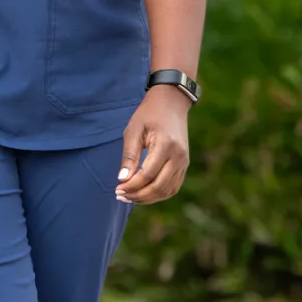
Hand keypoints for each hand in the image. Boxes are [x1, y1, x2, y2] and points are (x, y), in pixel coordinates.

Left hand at [115, 85, 191, 204]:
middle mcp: (178, 156)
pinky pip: (173, 187)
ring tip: (129, 197)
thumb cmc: (149, 114)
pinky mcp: (184, 165)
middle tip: (120, 196)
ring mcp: (184, 162)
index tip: (117, 189)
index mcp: (165, 145)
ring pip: (167, 190)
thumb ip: (129, 156)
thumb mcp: (134, 130)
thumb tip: (122, 180)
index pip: (147, 174)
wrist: (171, 103)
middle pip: (158, 186)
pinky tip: (143, 193)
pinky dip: (159, 194)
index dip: (132, 185)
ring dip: (148, 198)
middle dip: (138, 195)